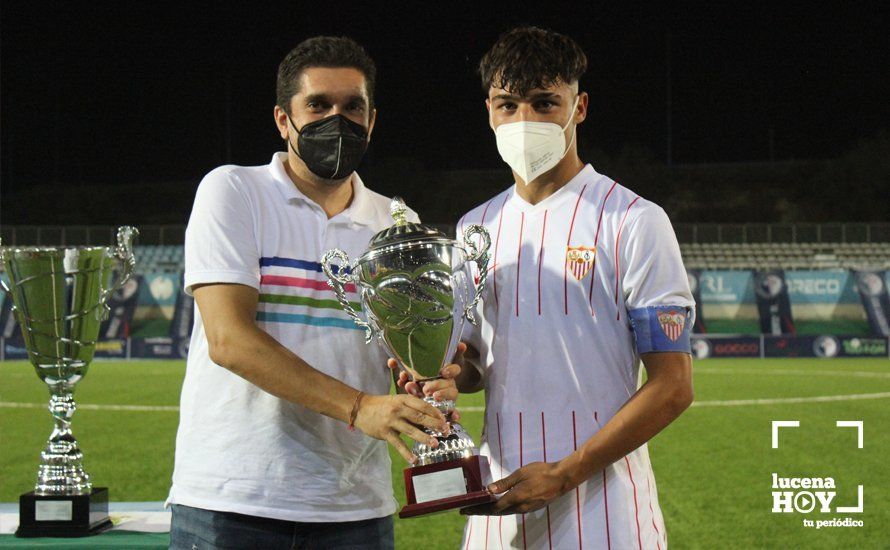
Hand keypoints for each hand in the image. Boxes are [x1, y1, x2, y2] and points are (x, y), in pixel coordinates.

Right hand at [352, 394, 447, 463]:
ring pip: (411, 430)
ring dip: (424, 437)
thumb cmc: (383, 405)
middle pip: (419, 417)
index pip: (422, 405)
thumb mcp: (397, 401)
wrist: (361, 409)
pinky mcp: (385, 432)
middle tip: (445, 430)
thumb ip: (411, 408)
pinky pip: (398, 444)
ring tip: (435, 444)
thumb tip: (430, 418)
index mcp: (403, 399)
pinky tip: (414, 459)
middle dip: (434, 424)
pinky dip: (406, 452)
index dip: (435, 412)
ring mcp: (391, 421)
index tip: (444, 419)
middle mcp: (398, 409)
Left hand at [388, 343, 464, 419]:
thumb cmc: (416, 381)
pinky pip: (454, 411)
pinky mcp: (448, 408)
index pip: (453, 368)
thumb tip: (391, 362)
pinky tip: (454, 417)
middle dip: (437, 384)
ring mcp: (449, 395)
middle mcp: (447, 383)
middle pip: (450, 381)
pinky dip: (455, 414)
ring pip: (452, 394)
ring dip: (443, 395)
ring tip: (434, 396)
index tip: (443, 372)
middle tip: (426, 388)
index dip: (450, 369)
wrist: (420, 396)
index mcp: (442, 372)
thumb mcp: (410, 374)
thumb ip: (401, 367)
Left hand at [461, 461, 575, 515]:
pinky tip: (497, 504)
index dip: (478, 509)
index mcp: (516, 498)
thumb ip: (504, 483)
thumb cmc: (541, 472)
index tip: (466, 510)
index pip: (492, 507)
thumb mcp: (520, 474)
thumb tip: (488, 490)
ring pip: (504, 512)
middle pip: (496, 512)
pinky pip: (512, 510)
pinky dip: (501, 508)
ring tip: (478, 507)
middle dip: (481, 511)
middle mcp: (519, 507)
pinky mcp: (531, 507)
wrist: (561, 478)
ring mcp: (526, 509)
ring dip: (490, 510)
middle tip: (467, 510)